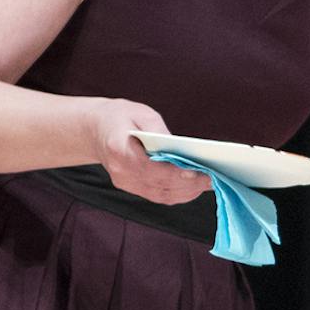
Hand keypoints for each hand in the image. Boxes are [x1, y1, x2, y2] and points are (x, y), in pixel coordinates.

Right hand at [94, 99, 210, 204]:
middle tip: (213, 178)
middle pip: (160, 184)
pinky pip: (159, 196)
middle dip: (189, 183)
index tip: (195, 172)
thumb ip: (158, 128)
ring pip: (162, 195)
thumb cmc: (120, 118)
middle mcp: (121, 171)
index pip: (149, 168)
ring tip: (209, 183)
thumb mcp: (140, 113)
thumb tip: (179, 146)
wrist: (96, 130)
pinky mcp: (132, 188)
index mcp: (118, 149)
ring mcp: (125, 183)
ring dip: (188, 191)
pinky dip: (180, 193)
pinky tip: (195, 186)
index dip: (174, 173)